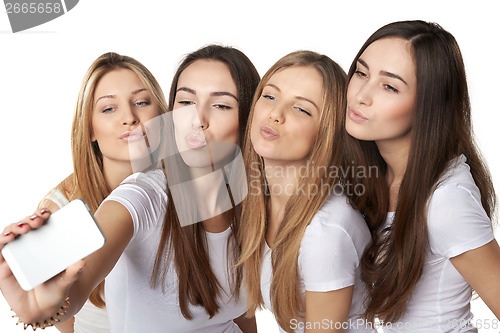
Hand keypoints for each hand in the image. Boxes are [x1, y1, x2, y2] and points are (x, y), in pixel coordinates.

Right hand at [0, 208, 85, 323]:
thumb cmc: (56, 291)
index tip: (48, 213)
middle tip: (38, 220)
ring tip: (25, 228)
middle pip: (27, 225)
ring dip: (17, 226)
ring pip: (12, 233)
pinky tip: (8, 238)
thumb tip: (82, 263)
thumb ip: (73, 273)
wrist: (41, 311)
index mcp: (47, 244)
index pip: (44, 223)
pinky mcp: (4, 265)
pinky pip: (0, 249)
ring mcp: (16, 254)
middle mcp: (30, 245)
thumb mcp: (66, 281)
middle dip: (31, 218)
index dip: (44, 214)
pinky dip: (2, 240)